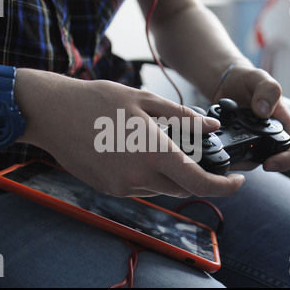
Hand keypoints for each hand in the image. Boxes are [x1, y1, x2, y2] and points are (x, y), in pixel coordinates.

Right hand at [16, 69, 244, 197]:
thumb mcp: (143, 101)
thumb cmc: (96, 101)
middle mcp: (138, 175)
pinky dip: (148, 175)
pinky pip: (139, 188)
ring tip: (157, 146)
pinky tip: (135, 153)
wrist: (52, 113)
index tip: (237, 182)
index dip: (224, 187)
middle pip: (182, 187)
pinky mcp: (108, 189)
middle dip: (195, 176)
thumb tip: (209, 126)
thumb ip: (182, 117)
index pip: (199, 181)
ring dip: (169, 174)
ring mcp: (121, 186)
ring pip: (160, 188)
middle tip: (195, 155)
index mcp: (152, 151)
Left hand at [213, 64, 289, 171]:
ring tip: (223, 155)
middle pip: (274, 161)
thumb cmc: (247, 79)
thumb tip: (264, 111)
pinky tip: (217, 150)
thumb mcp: (258, 77)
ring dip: (239, 163)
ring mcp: (256, 142)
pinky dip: (228, 156)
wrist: (226, 83)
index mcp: (284, 122)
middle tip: (237, 162)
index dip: (289, 160)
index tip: (269, 163)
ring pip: (252, 162)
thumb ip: (267, 90)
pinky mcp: (240, 144)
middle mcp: (272, 136)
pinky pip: (237, 157)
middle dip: (256, 164)